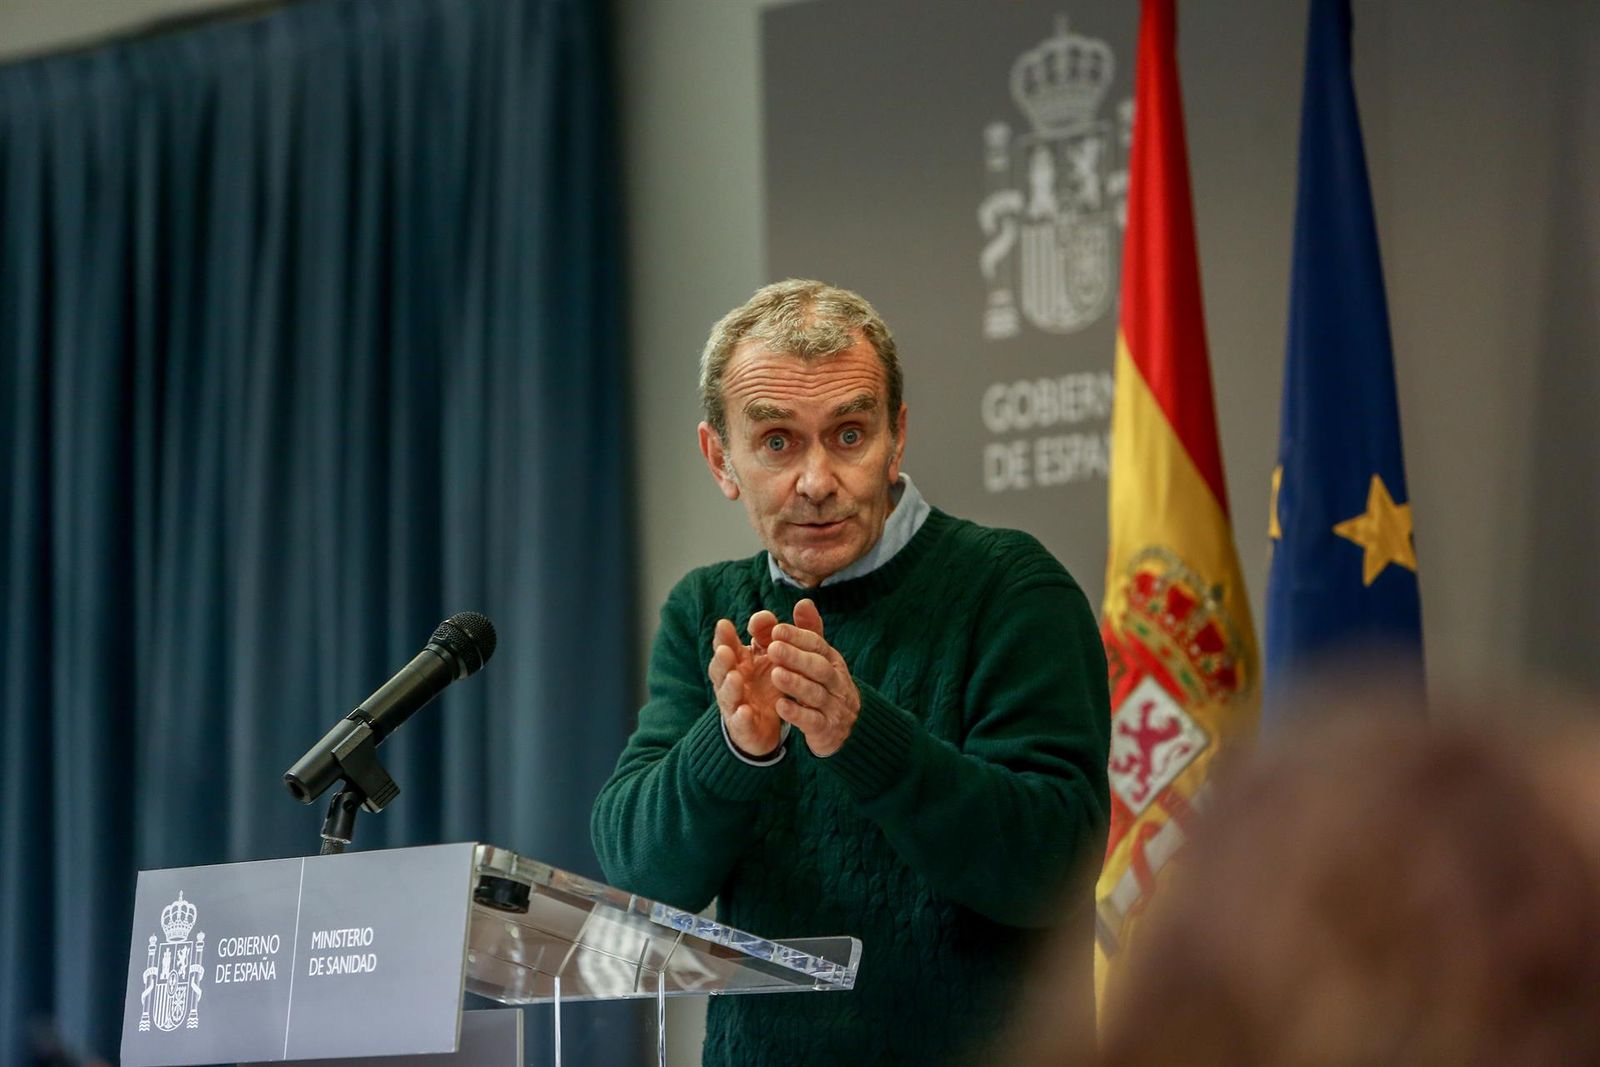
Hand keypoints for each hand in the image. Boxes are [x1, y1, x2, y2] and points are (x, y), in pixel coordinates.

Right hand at [708, 613, 783, 756]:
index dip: (727, 636)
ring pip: (727, 694)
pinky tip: (745, 711)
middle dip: (721, 658)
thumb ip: (787, 633)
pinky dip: (741, 717)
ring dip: (729, 686)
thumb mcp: (776, 656)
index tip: (728, 624)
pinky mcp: (743, 727)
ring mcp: (735, 704)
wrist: (765, 725)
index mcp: (739, 661)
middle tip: (725, 649)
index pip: (728, 644)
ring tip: (735, 677)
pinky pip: (740, 722)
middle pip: (721, 667)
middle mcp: (732, 680)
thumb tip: (804, 602)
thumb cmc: (768, 684)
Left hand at [767, 599, 859, 756]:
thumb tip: (804, 601)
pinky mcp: (827, 730)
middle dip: (796, 657)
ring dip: (796, 684)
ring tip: (776, 674)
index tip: (776, 629)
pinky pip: (814, 721)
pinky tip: (780, 706)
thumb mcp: (819, 658)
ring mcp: (834, 707)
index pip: (818, 645)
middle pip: (819, 667)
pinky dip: (798, 714)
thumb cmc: (825, 686)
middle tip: (773, 648)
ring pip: (816, 694)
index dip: (798, 637)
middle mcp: (836, 682)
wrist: (847, 728)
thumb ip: (809, 632)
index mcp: (832, 661)